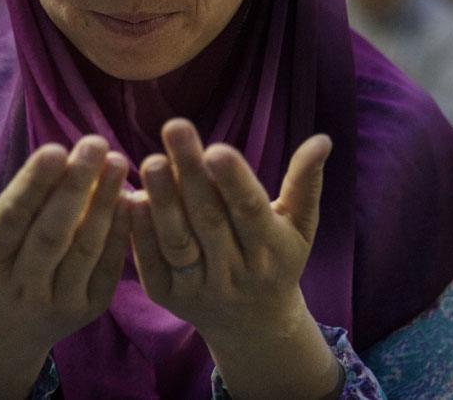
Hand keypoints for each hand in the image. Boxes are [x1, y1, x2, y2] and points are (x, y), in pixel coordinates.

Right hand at [0, 133, 130, 399]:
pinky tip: (132, 199)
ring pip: (83, 249)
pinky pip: (106, 268)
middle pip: (52, 233)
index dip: (33, 185)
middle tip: (96, 142)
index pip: (11, 217)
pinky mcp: (87, 310)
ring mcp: (57, 301)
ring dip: (104, 204)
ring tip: (119, 161)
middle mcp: (20, 285)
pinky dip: (121, 234)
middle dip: (75, 186)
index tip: (55, 147)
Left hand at [128, 118, 341, 397]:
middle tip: (174, 128)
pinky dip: (139, 231)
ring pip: (177, 242)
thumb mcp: (300, 226)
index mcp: (270, 250)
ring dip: (162, 201)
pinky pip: (149, 262)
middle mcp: (234, 273)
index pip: (250, 211)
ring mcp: (198, 288)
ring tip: (151, 162)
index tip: (217, 148)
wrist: (252, 324)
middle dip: (191, 174)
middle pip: (209, 220)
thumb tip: (322, 140)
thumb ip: (305, 182)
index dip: (234, 181)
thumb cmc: (277, 258)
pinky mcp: (166, 296)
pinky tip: (130, 198)